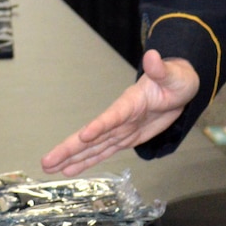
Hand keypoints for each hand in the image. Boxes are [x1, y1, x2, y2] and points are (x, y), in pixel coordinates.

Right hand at [41, 50, 199, 175]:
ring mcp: (121, 129)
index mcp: (130, 103)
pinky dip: (88, 161)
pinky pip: (104, 152)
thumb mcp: (173, 74)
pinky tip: (70, 169)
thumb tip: (154, 56)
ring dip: (72, 157)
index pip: (113, 117)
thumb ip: (161, 69)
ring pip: (93, 147)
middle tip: (47, 161)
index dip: (99, 126)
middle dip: (70, 148)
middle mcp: (120, 118)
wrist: (178, 88)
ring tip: (49, 168)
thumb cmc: (176, 78)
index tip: (84, 136)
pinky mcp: (126, 138)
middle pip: (92, 136)